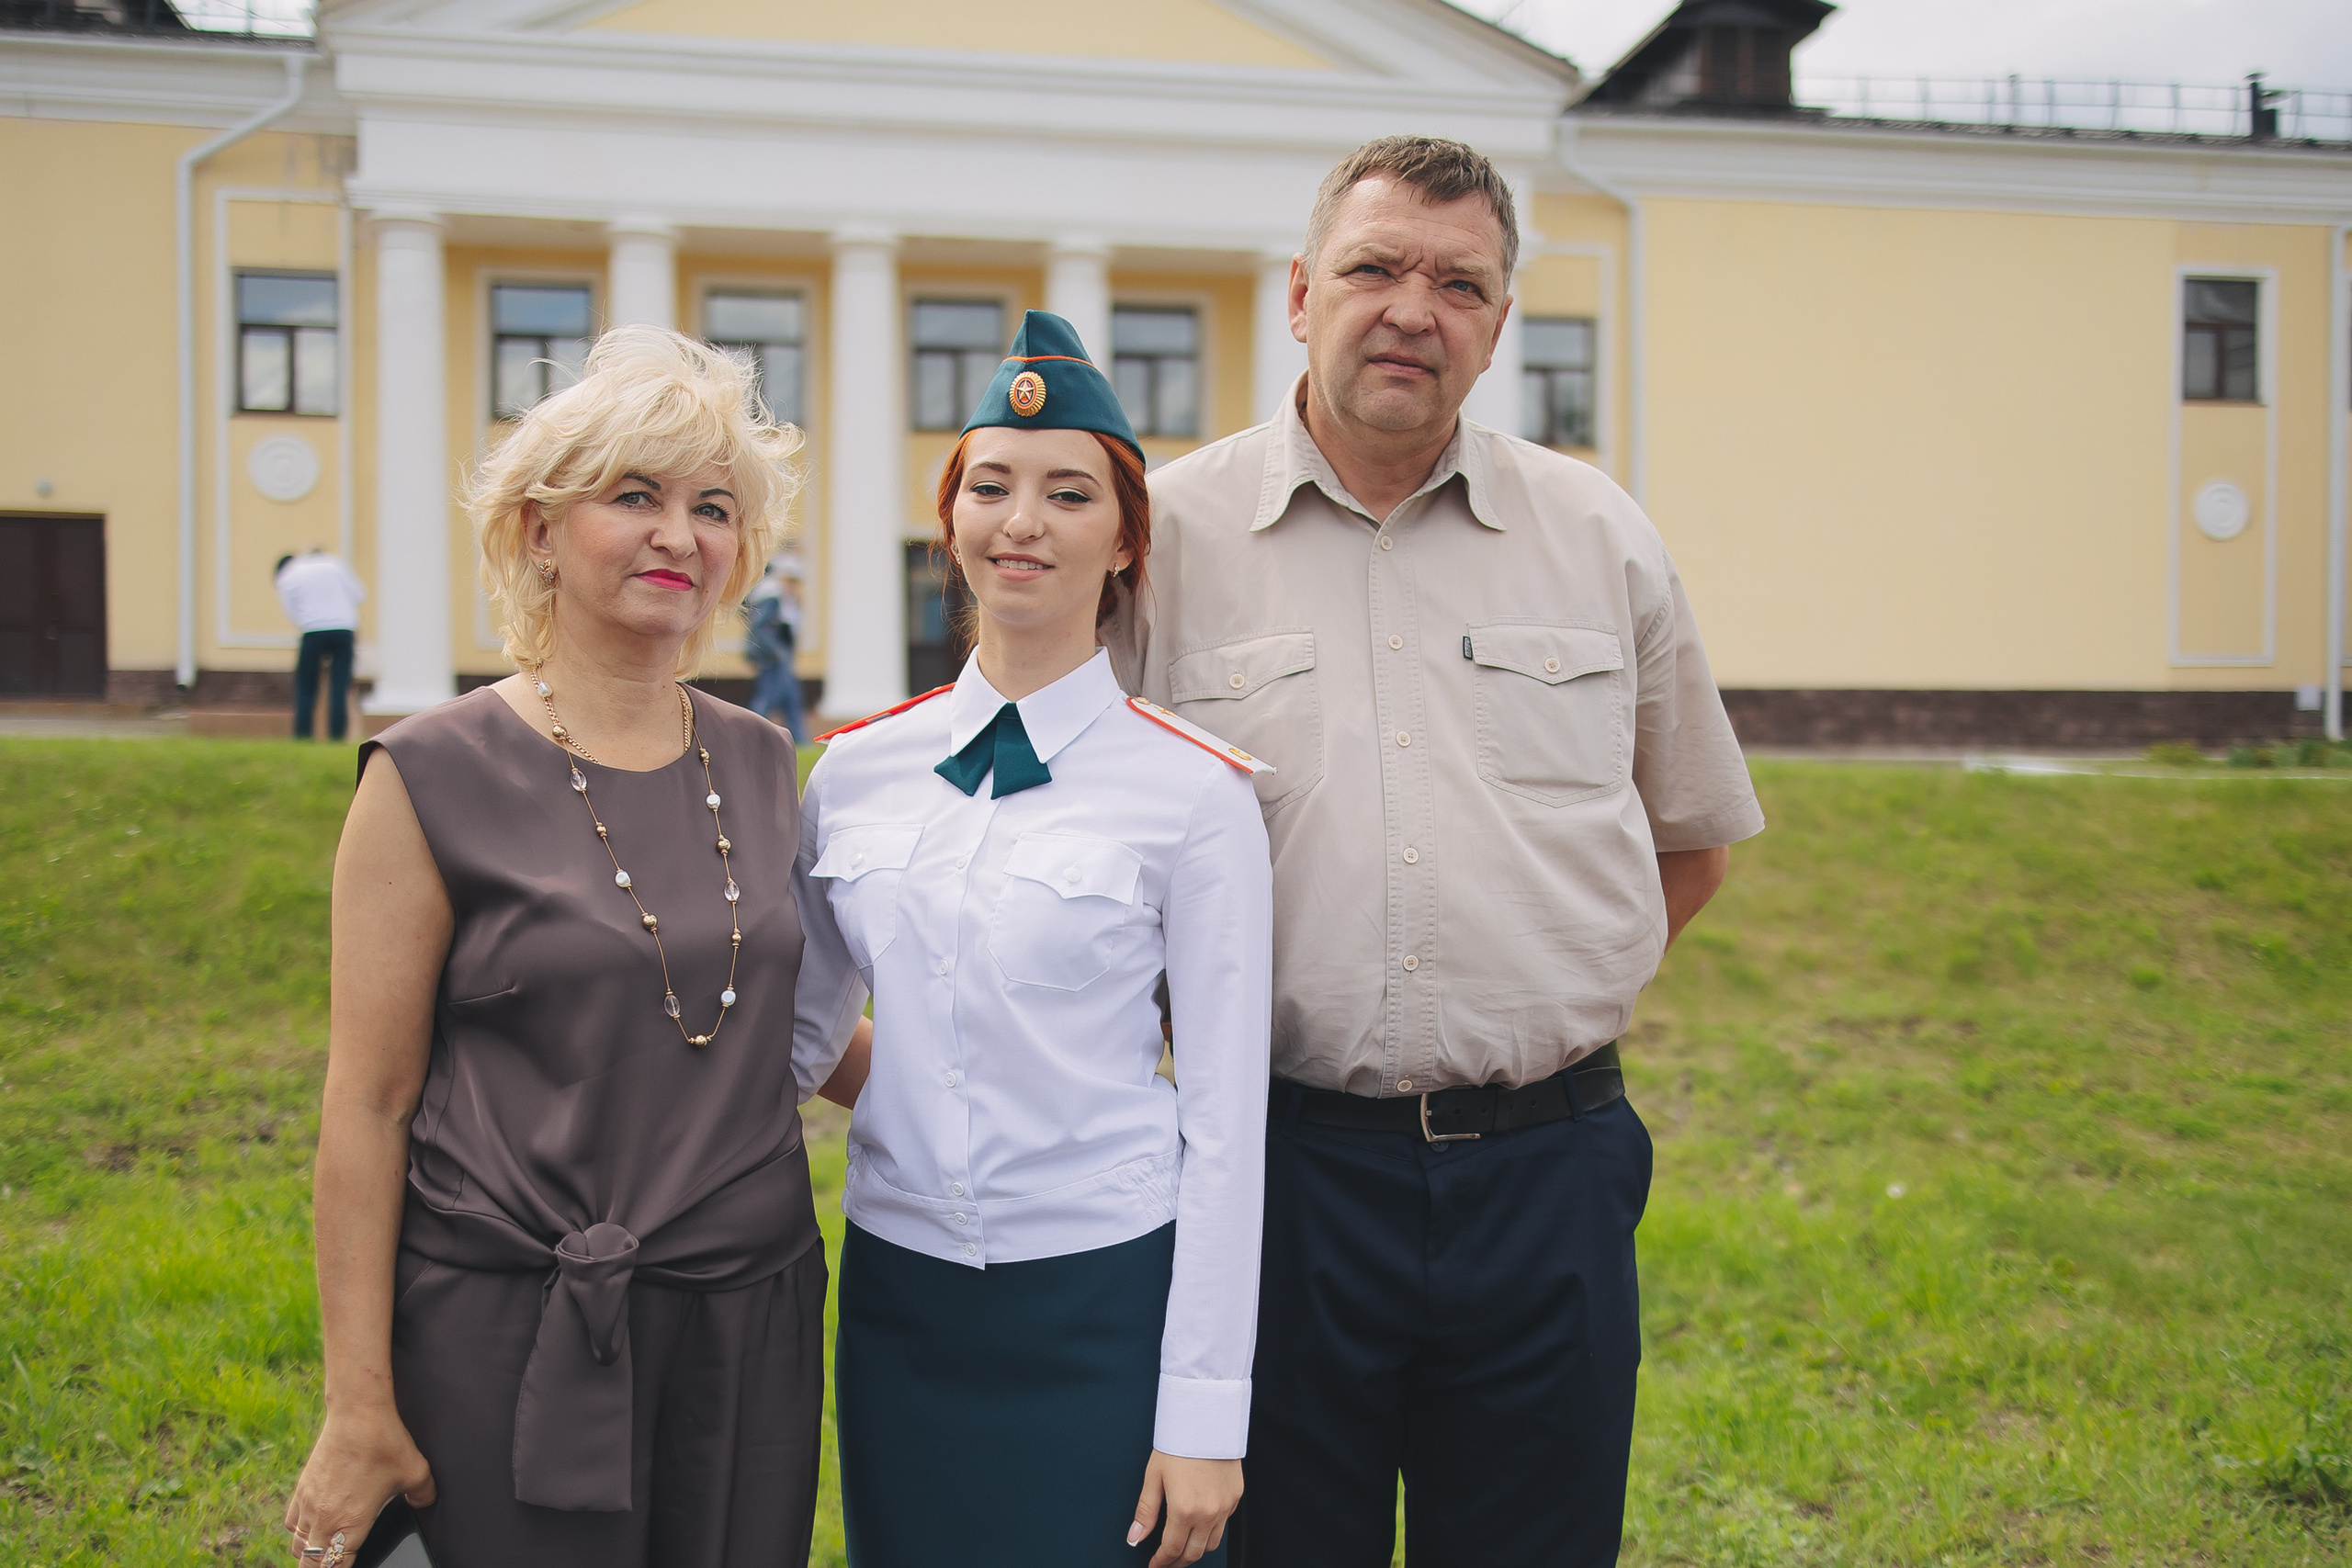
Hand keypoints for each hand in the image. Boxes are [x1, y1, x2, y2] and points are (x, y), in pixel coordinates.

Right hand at [283, 1406, 435, 1560]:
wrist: (358, 1413)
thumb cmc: (385, 1442)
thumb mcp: (416, 1472)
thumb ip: (423, 1495)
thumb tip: (426, 1502)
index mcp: (351, 1523)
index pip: (335, 1566)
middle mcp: (324, 1518)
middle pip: (310, 1564)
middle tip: (331, 1565)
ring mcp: (308, 1504)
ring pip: (298, 1547)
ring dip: (309, 1554)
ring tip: (322, 1555)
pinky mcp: (301, 1489)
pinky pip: (292, 1524)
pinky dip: (300, 1533)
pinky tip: (312, 1529)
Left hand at [1128, 1450, 1241, 1566]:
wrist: (1208, 1419)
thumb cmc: (1179, 1444)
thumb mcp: (1154, 1476)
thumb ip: (1145, 1512)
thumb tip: (1135, 1537)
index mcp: (1184, 1509)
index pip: (1172, 1549)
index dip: (1161, 1562)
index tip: (1154, 1565)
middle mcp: (1208, 1513)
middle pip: (1193, 1553)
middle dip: (1178, 1562)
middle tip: (1167, 1562)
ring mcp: (1225, 1506)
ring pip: (1212, 1544)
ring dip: (1196, 1551)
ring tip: (1182, 1548)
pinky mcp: (1235, 1497)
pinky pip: (1224, 1525)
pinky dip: (1211, 1532)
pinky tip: (1199, 1526)